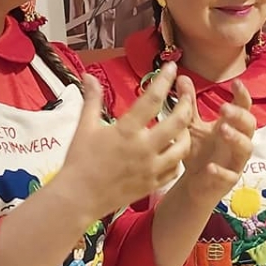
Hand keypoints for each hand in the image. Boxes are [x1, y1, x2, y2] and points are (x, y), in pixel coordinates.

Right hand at [56, 63, 191, 217]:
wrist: (78, 197)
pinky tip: (173, 151)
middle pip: (178, 122)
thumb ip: (92, 99)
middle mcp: (144, 148)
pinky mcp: (153, 184)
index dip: (164, 80)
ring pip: (183, 147)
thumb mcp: (84, 127)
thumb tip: (89, 76)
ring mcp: (151, 168)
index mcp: (127, 130)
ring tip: (182, 125)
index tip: (171, 68)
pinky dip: (177, 158)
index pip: (152, 99)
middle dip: (186, 104)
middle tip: (187, 95)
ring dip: (186, 133)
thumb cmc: (79, 161)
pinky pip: (175, 169)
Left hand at [177, 78, 254, 200]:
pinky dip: (221, 171)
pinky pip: (230, 176)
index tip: (236, 83)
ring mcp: (235, 161)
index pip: (243, 107)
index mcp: (231, 125)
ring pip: (246, 148)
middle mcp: (237, 141)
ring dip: (236, 138)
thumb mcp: (191, 125)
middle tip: (224, 109)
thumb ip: (188, 103)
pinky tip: (210, 167)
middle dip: (239, 115)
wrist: (193, 185)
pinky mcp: (229, 180)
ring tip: (223, 130)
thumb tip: (181, 77)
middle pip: (250, 125)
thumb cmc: (197, 152)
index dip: (242, 95)